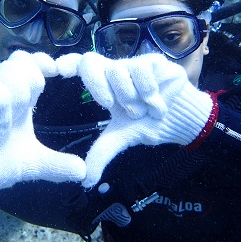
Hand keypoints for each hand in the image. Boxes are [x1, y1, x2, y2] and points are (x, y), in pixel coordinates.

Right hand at [0, 51, 86, 201]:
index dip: (44, 63)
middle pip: (22, 61)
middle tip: (27, 111)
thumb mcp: (32, 163)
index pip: (32, 63)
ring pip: (8, 70)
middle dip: (32, 85)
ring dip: (17, 96)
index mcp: (19, 97)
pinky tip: (1, 128)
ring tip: (10, 125)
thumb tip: (83, 172)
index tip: (58, 73)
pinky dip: (1, 107)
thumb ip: (56, 165)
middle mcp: (1, 89)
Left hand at [57, 52, 216, 187]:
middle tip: (114, 108)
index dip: (68, 61)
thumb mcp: (121, 138)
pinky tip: (158, 104)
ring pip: (119, 69)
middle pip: (92, 62)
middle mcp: (116, 69)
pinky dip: (149, 93)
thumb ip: (101, 153)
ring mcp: (135, 63)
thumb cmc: (148, 124)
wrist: (181, 122)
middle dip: (100, 88)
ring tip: (144, 110)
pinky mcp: (155, 61)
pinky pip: (143, 70)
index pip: (82, 63)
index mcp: (103, 83)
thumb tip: (84, 180)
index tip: (59, 70)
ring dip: (132, 97)